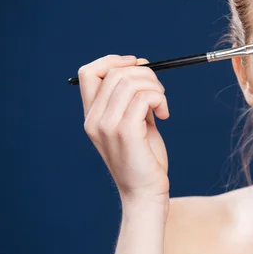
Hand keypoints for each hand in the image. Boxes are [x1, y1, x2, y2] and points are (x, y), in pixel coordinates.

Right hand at [78, 55, 169, 204]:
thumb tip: (142, 65)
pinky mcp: (126, 132)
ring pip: (131, 82)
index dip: (114, 61)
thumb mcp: (136, 122)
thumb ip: (134, 97)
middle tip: (160, 92)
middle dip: (145, 73)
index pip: (89, 72)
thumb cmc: (144, 158)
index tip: (137, 66)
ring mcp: (107, 126)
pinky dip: (160, 99)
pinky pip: (144, 97)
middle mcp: (94, 119)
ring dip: (155, 87)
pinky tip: (164, 115)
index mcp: (92, 115)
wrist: (146, 192)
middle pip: (115, 73)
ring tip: (162, 106)